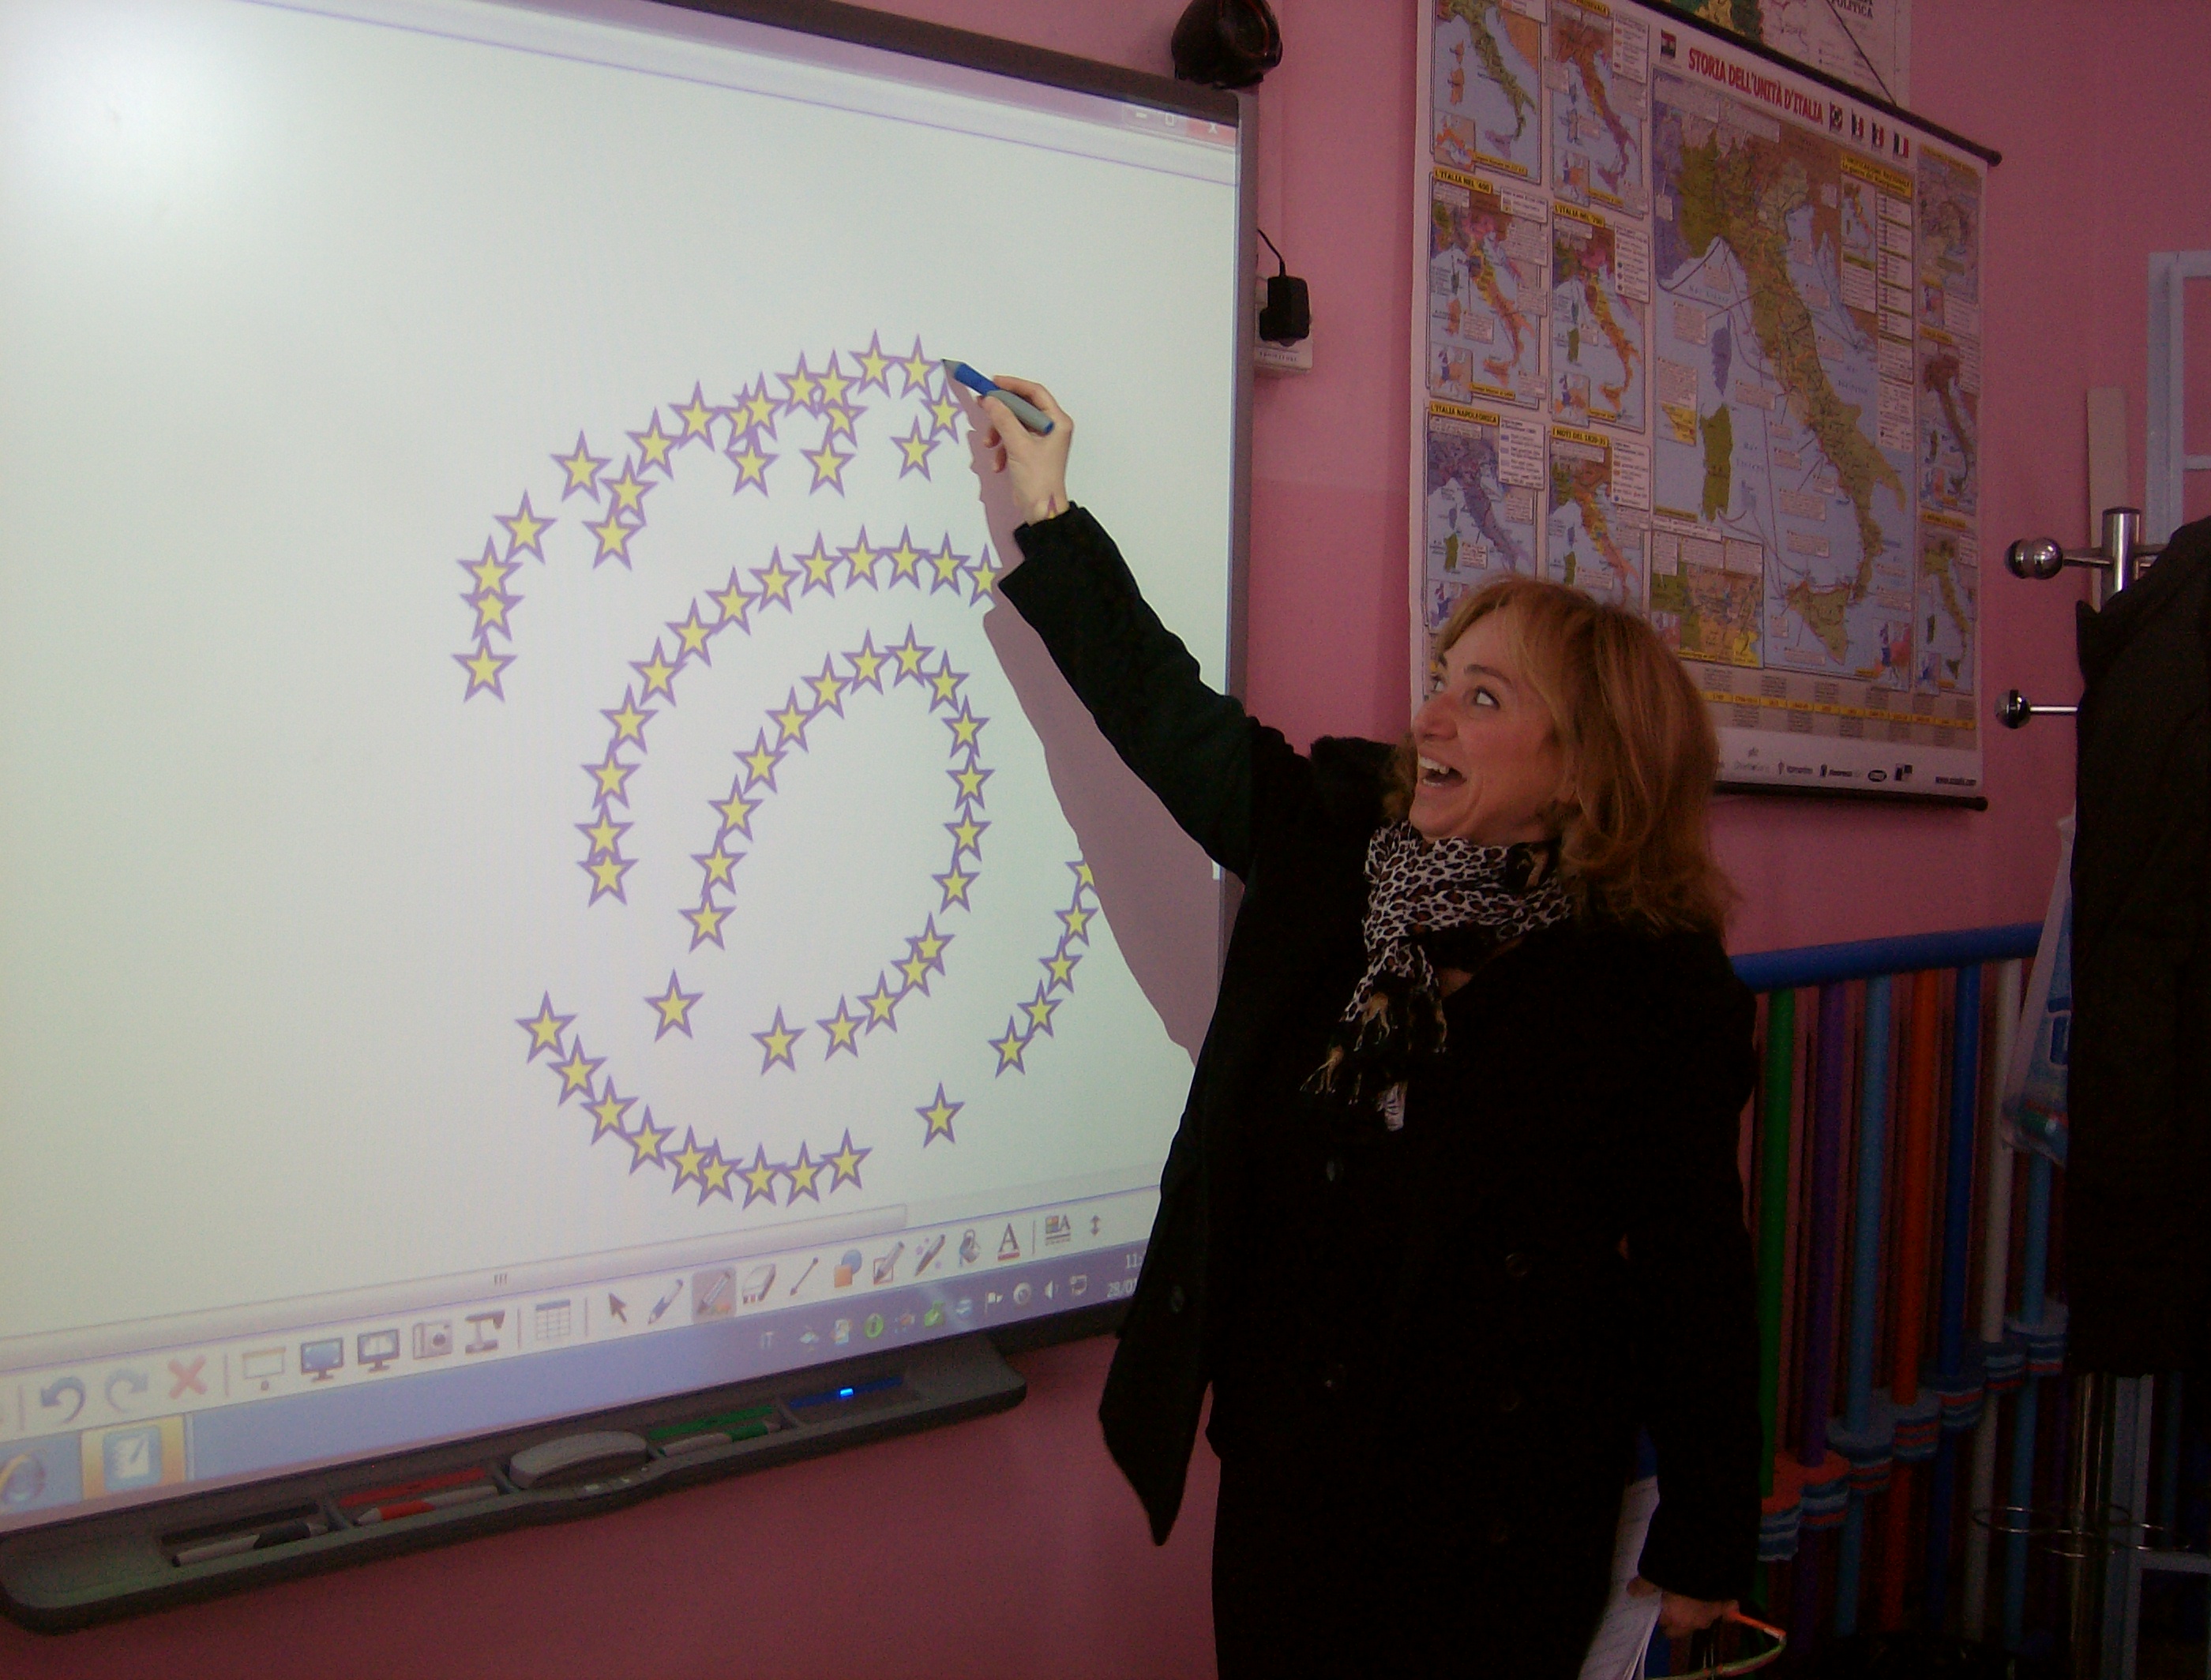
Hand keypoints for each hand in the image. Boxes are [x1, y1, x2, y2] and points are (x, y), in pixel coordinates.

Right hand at [976, 374, 1072, 524]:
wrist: (1040, 510)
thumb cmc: (1037, 478)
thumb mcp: (1018, 445)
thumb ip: (1003, 419)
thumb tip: (989, 399)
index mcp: (1057, 421)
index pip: (1035, 392)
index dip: (1014, 385)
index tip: (993, 382)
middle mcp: (1051, 427)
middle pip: (1022, 407)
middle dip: (1001, 412)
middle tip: (983, 406)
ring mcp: (1040, 440)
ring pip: (1013, 424)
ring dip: (998, 433)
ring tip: (989, 446)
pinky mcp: (1030, 452)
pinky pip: (1012, 440)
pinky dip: (1002, 449)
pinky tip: (997, 464)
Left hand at [1626, 1577, 1734, 1640]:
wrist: (1710, 1562)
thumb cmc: (1676, 1572)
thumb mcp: (1654, 1576)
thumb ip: (1644, 1586)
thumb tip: (1631, 1591)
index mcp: (1678, 1619)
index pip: (1668, 1629)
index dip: (1663, 1619)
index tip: (1659, 1610)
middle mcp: (1698, 1622)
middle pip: (1687, 1626)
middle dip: (1681, 1617)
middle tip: (1673, 1603)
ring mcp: (1716, 1613)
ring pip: (1706, 1617)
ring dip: (1700, 1609)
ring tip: (1693, 1596)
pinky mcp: (1730, 1602)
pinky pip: (1727, 1609)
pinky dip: (1724, 1606)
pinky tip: (1720, 1597)